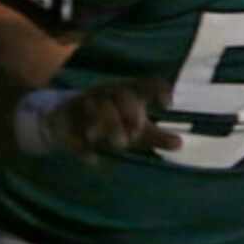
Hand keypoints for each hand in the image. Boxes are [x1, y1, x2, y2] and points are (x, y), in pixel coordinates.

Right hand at [41, 77, 185, 161]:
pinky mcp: (64, 119)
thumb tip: (180, 144)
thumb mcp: (134, 130)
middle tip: (136, 132)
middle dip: (131, 111)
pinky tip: (94, 160)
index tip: (168, 106)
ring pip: (98, 106)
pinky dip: (85, 147)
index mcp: (126, 92)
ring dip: (110, 125)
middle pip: (121, 93)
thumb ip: (156, 136)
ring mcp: (83, 103)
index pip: (145, 83)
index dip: (158, 90)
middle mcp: (106, 93)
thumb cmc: (109, 123)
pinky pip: (75, 131)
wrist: (64, 124)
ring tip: (119, 144)